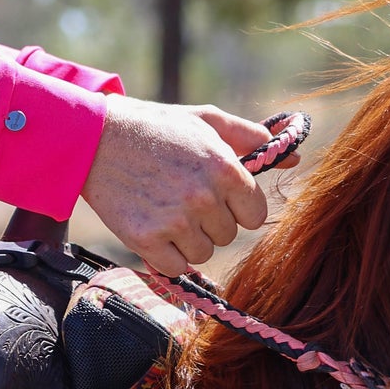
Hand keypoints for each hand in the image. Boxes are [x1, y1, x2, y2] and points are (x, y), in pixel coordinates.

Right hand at [81, 97, 277, 275]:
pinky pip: (176, 267)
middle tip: (181, 195)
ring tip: (163, 207)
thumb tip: (295, 157)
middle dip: (210, 220)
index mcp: (225, 168)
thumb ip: (252, 138)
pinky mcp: (146, 240)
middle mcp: (203, 197)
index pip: (255, 214)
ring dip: (187, 238)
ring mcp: (175, 221)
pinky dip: (166, 254)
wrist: (95, 139)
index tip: (216, 196)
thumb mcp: (207, 121)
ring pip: (203, 252)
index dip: (237, 207)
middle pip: (228, 235)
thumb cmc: (157, 127)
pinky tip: (151, 225)